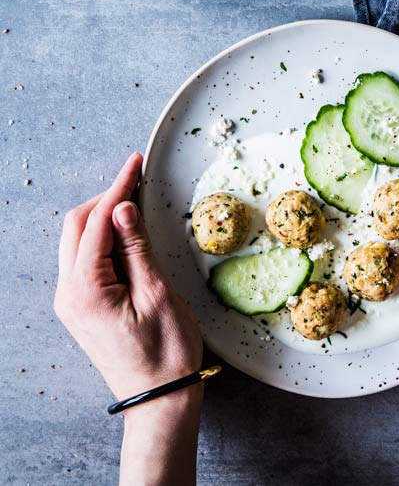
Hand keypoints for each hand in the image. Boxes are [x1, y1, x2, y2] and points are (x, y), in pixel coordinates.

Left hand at [54, 153, 203, 485]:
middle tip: (138, 181)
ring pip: (77, 241)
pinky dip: (103, 239)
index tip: (135, 164)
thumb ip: (136, 247)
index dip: (117, 188)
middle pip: (76, 226)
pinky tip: (126, 233)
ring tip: (136, 203)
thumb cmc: (165, 352)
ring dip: (104, 218)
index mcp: (86, 290)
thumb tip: (123, 206)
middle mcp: (69, 294)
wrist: (159, 398)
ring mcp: (72, 301)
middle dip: (106, 198)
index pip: (96, 223)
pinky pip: (85, 260)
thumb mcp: (157, 293)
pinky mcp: (82, 306)